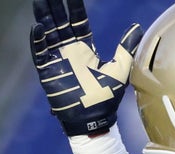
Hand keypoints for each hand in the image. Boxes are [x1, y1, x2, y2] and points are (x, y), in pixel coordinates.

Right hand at [29, 0, 141, 135]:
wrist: (93, 120)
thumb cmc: (107, 97)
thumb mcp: (120, 70)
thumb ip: (126, 48)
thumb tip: (137, 27)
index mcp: (85, 49)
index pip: (77, 22)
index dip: (74, 7)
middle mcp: (70, 51)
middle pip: (60, 23)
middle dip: (55, 7)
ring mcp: (58, 61)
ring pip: (48, 33)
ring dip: (44, 17)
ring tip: (40, 1)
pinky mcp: (48, 73)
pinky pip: (40, 54)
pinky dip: (38, 41)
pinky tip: (37, 27)